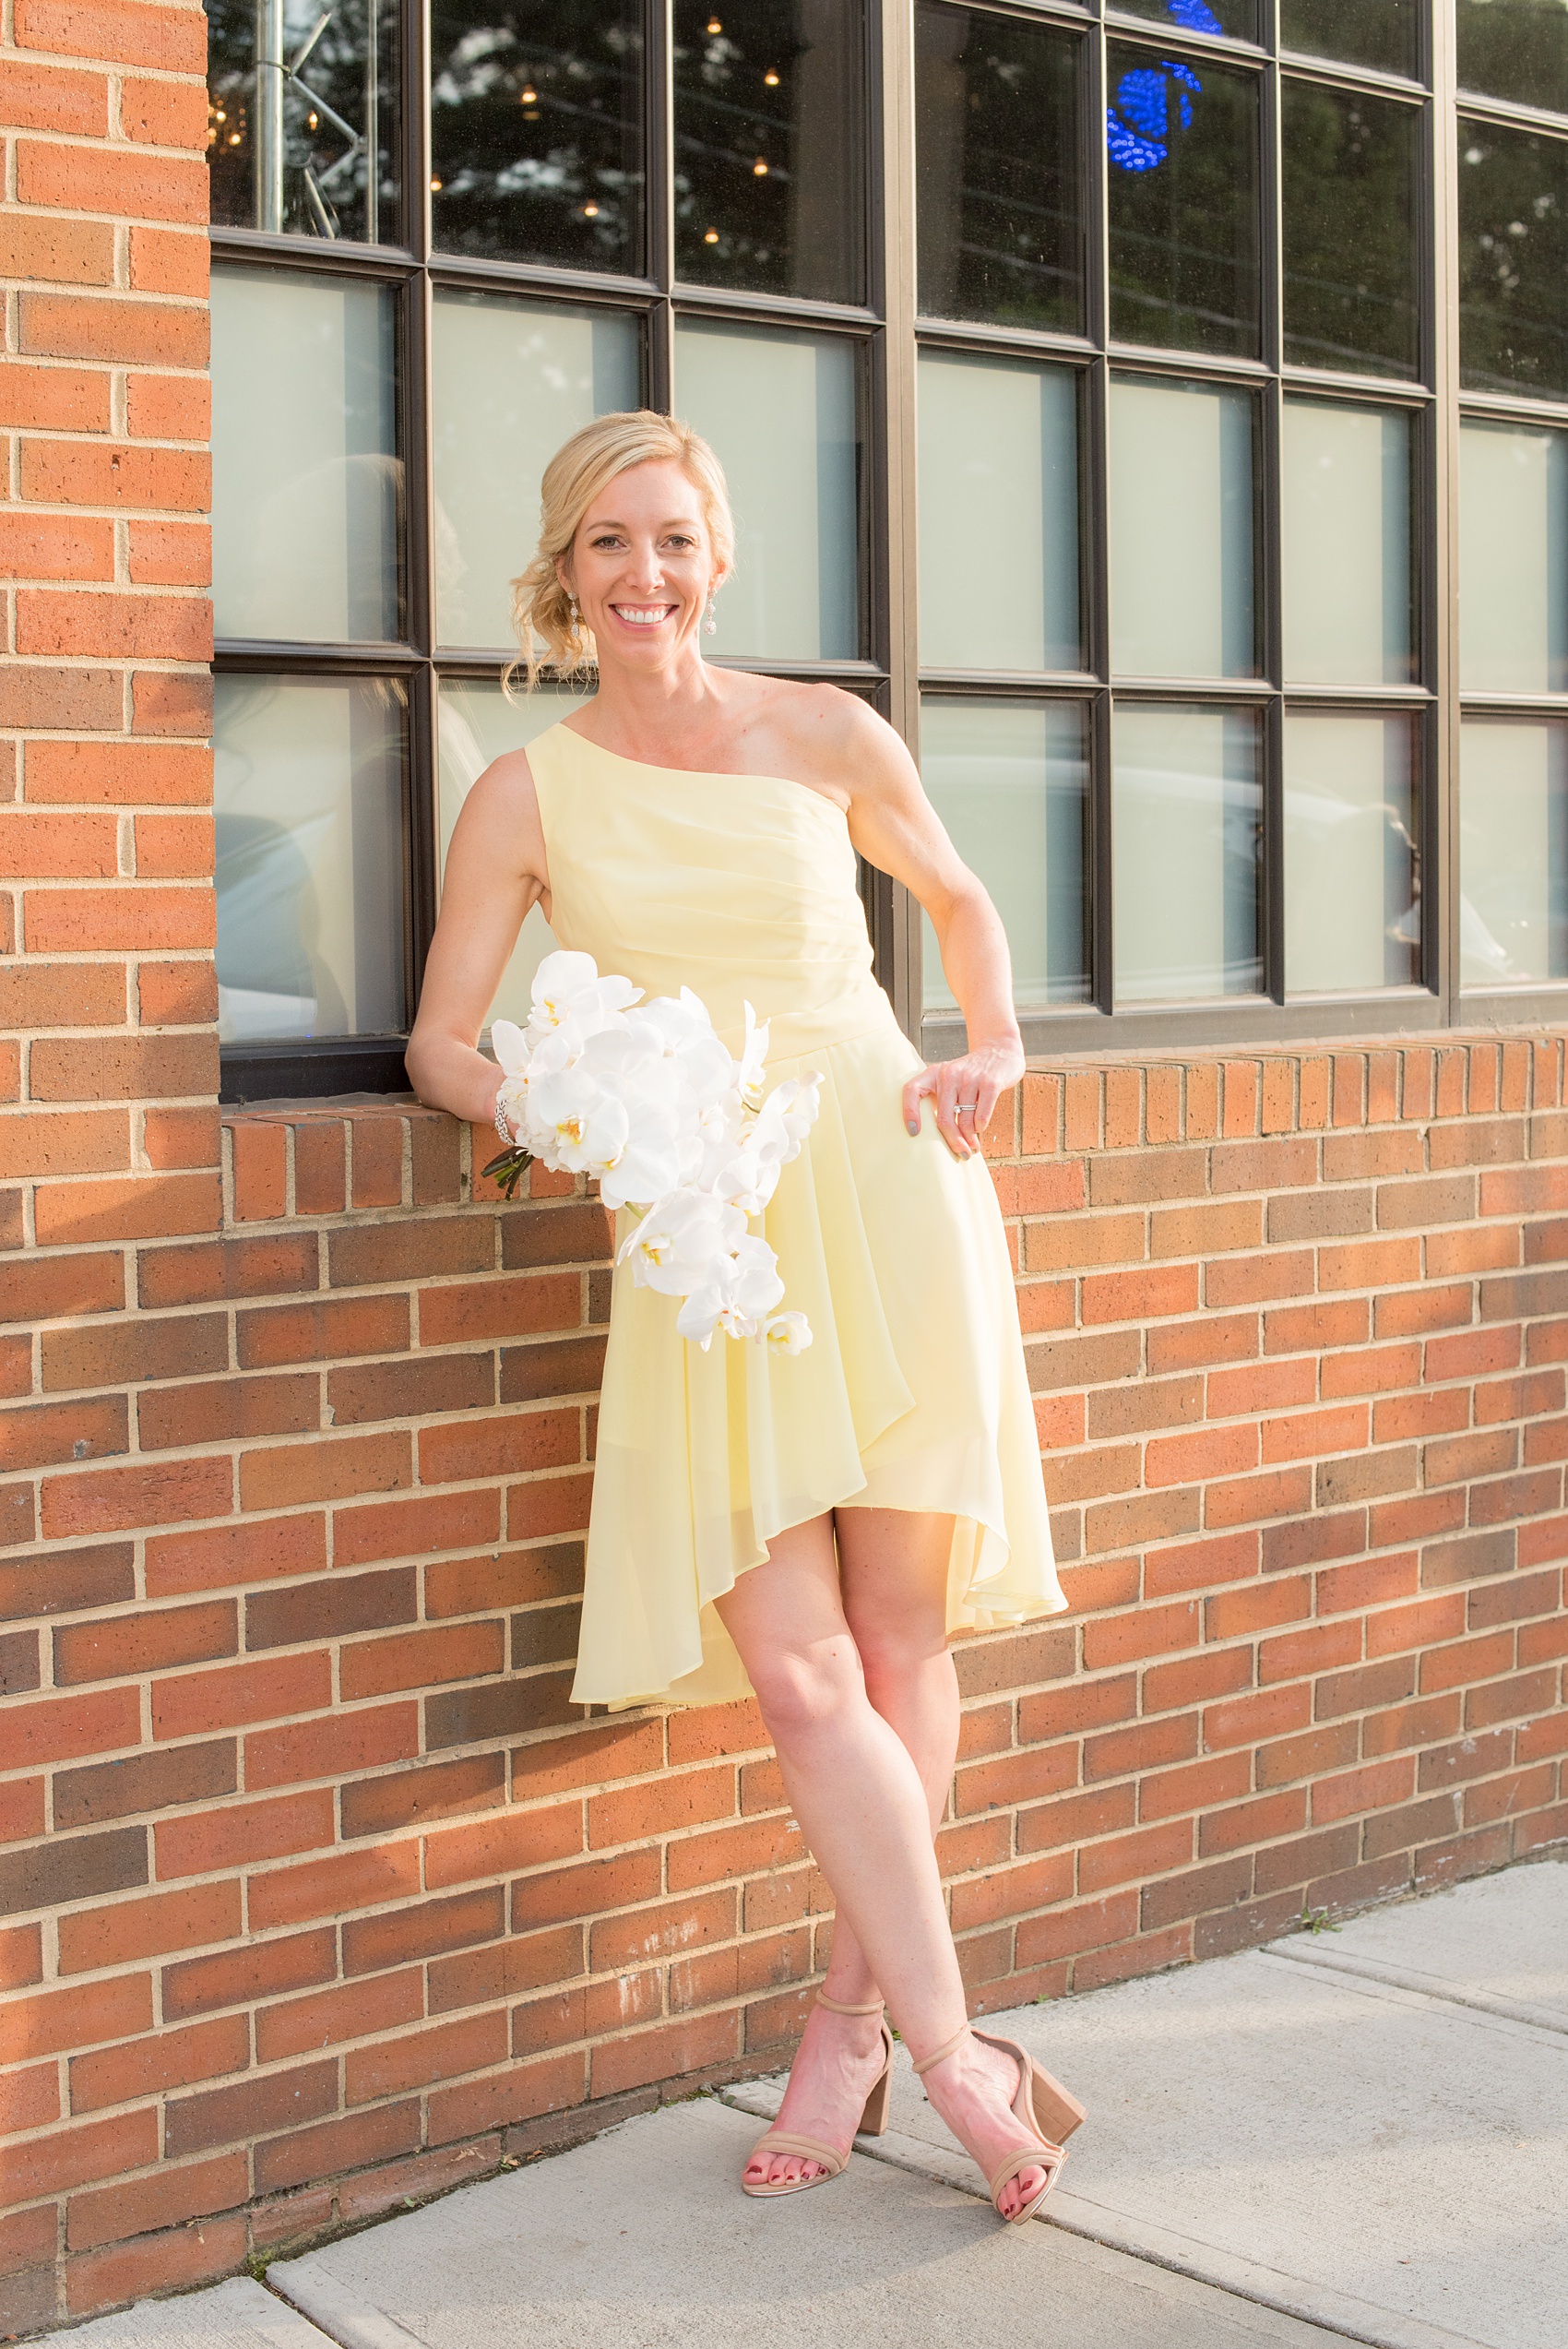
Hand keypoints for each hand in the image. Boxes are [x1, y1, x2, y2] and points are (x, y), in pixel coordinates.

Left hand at [902, 1037, 1023, 1159]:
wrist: (999, 1051)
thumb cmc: (971, 1075)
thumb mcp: (950, 1079)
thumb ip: (941, 1099)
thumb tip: (938, 1138)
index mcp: (934, 1073)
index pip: (911, 1090)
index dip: (909, 1112)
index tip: (914, 1133)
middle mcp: (949, 1074)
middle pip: (943, 1118)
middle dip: (953, 1141)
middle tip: (961, 1154)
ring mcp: (970, 1077)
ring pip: (965, 1120)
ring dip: (970, 1138)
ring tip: (973, 1146)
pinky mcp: (990, 1083)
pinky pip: (981, 1115)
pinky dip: (981, 1127)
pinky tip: (981, 1129)